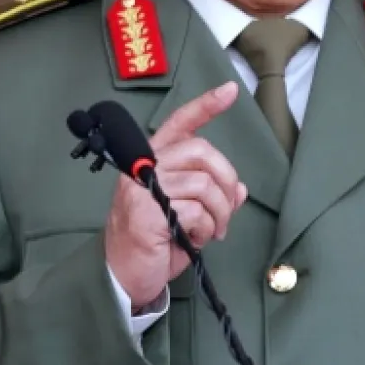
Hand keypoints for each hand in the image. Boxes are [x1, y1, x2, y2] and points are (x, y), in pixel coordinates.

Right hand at [105, 82, 247, 307]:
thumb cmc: (155, 243)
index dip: (206, 106)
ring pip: (204, 184)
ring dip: (219, 213)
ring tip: (212, 231)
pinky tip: (195, 240)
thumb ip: (210, 196)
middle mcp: (144, 166)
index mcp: (153, 160)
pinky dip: (206, 229)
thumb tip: (238, 189)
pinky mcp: (146, 211)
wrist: (125, 275)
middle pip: (201, 151)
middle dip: (226, 180)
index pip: (179, 123)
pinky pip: (196, 210)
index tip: (231, 90)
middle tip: (227, 210)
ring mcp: (141, 187)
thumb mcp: (189, 215)